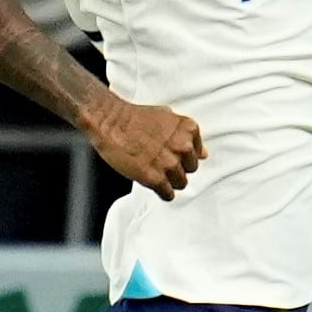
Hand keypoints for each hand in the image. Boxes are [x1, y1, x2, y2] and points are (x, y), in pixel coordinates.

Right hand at [84, 94, 206, 198]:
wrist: (109, 121)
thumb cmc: (133, 117)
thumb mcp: (166, 117)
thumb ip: (186, 134)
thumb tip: (202, 153)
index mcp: (188, 130)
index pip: (197, 153)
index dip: (182, 155)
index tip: (171, 154)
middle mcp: (182, 146)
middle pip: (190, 169)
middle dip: (177, 167)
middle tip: (160, 163)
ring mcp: (169, 163)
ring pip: (180, 183)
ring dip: (168, 180)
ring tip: (154, 172)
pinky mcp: (155, 178)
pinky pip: (168, 194)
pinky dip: (162, 192)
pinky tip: (152, 183)